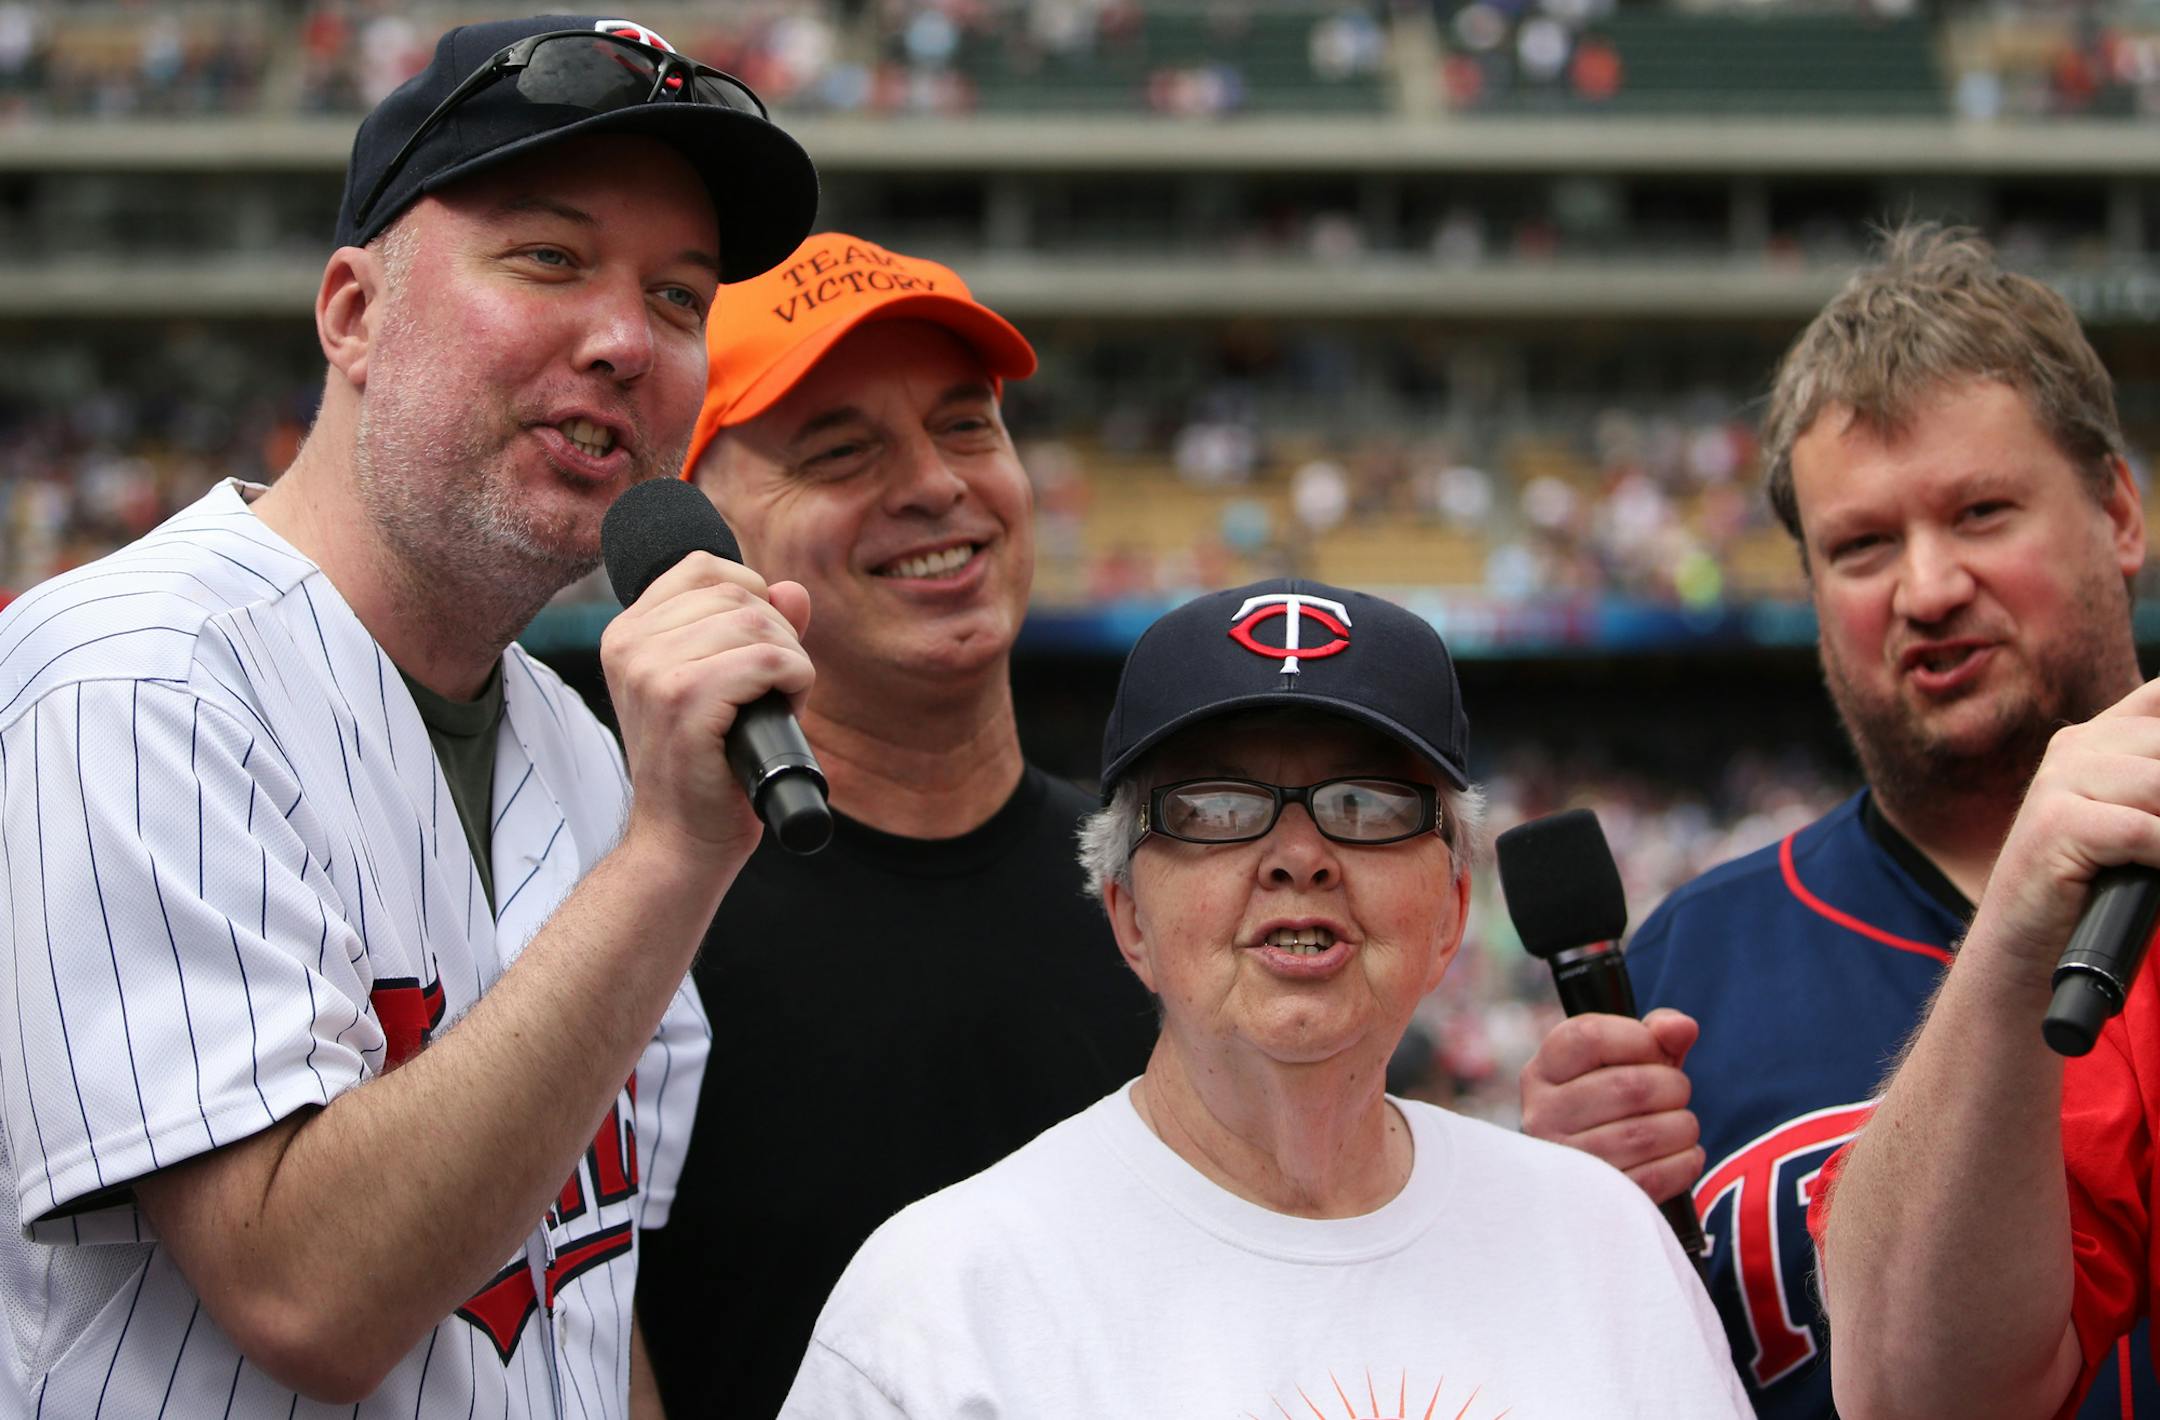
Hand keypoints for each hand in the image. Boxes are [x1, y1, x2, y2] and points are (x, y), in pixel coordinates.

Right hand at [601, 551, 813, 865]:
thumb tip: (793, 590)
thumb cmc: (706, 765)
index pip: (703, 567)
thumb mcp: (724, 683)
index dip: (751, 596)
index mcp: (627, 632)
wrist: (681, 840)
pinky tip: (785, 709)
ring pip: (758, 621)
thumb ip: (756, 630)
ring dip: (790, 660)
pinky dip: (796, 679)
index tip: (757, 647)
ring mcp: (651, 670)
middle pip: (738, 591)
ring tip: (777, 703)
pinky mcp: (682, 700)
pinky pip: (767, 659)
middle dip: (779, 635)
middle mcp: (629, 643)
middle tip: (773, 688)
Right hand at [1519, 1008, 1702, 1204]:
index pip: (1590, 1036)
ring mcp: (1565, 1161)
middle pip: (1630, 1086)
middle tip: (1676, 1094)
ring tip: (1679, 1126)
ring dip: (1683, 1126)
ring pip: (1648, 1134)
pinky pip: (1657, 1176)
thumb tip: (1682, 1027)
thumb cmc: (1612, 1107)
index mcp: (1543, 1072)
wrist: (1593, 1182)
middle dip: (1673, 1086)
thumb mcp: (1627, 1063)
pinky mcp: (1595, 1201)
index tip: (1655, 1051)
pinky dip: (1685, 1162)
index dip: (1639, 1039)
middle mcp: (1542, 1114)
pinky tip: (1681, 1155)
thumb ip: (1656, 1035)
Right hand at [1969, 676, 2159, 988]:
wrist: (2023, 942)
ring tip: (2155, 858)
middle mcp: (2075, 746)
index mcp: (2096, 737)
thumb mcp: (2134, 818)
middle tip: (2159, 837)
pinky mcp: (2054, 825)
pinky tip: (2151, 877)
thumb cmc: (2092, 886)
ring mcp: (2058, 781)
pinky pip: (2141, 829)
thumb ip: (2153, 782)